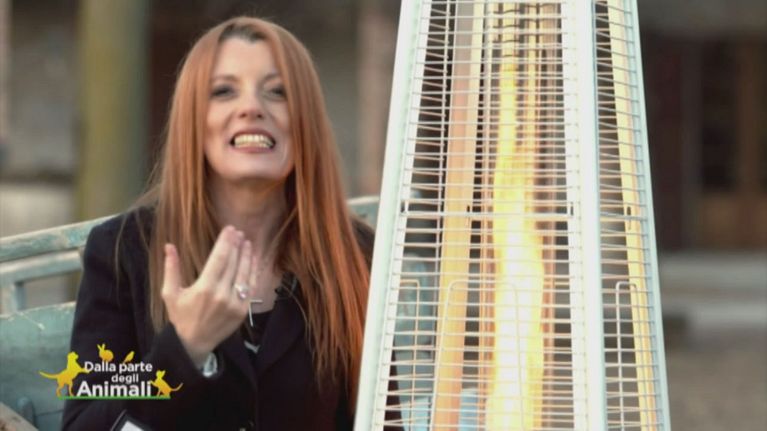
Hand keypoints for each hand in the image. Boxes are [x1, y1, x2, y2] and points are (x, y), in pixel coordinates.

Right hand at [161, 226, 252, 366]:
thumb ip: (171, 268)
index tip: (230, 229)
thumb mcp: (170, 293)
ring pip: (244, 273)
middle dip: (236, 245)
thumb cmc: (180, 316)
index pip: (219, 258)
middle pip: (233, 263)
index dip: (226, 242)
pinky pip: (250, 287)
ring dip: (247, 256)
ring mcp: (234, 304)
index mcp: (204, 288)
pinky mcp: (242, 311)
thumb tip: (169, 245)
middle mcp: (221, 295)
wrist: (194, 344)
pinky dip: (252, 272)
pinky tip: (253, 260)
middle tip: (239, 232)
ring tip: (247, 242)